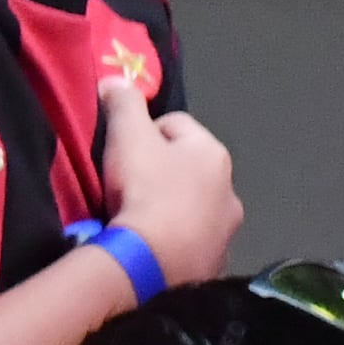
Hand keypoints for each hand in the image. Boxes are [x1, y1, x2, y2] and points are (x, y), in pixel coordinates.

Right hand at [96, 80, 239, 289]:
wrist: (153, 262)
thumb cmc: (144, 191)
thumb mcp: (127, 137)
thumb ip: (123, 103)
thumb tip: (114, 80)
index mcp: (212, 153)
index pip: (175, 125)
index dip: (143, 133)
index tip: (122, 153)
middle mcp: (229, 189)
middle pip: (187, 169)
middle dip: (161, 173)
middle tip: (127, 187)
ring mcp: (225, 231)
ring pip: (193, 208)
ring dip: (170, 209)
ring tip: (139, 221)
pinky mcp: (213, 264)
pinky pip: (191, 244)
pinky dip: (174, 242)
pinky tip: (150, 247)